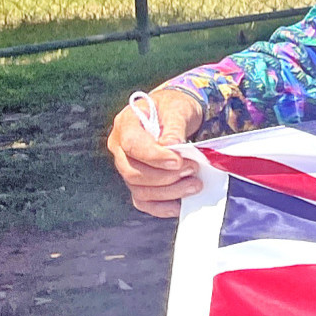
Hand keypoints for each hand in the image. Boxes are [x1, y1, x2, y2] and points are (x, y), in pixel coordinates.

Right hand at [106, 88, 205, 217]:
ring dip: (168, 191)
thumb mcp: (178, 109)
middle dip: (165, 176)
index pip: (133, 146)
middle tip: (193, 169)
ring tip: (195, 184)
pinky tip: (180, 205)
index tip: (178, 160)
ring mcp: (127, 167)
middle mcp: (120, 149)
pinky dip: (161, 207)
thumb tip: (173, 146)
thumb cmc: (175, 108)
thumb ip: (174, 126)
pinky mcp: (138, 182)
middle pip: (133, 172)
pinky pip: (143, 201)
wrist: (175, 114)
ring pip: (139, 189)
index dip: (154, 157)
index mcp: (126, 125)